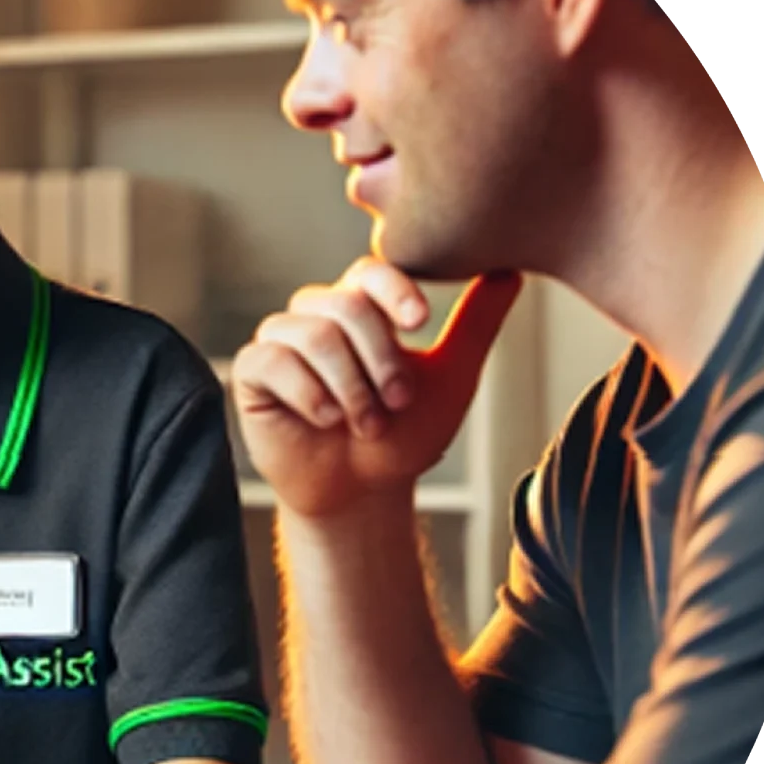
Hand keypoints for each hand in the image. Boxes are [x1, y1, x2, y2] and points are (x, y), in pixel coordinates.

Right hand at [231, 258, 521, 518]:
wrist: (362, 492)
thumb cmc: (403, 435)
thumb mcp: (450, 378)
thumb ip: (475, 325)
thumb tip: (512, 271)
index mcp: (361, 304)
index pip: (370, 271)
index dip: (394, 289)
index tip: (421, 321)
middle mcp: (316, 314)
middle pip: (344, 306)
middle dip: (379, 359)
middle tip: (397, 402)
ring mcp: (280, 340)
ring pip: (312, 335)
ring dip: (350, 387)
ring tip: (366, 423)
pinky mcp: (251, 372)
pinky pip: (272, 361)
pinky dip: (308, 394)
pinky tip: (325, 420)